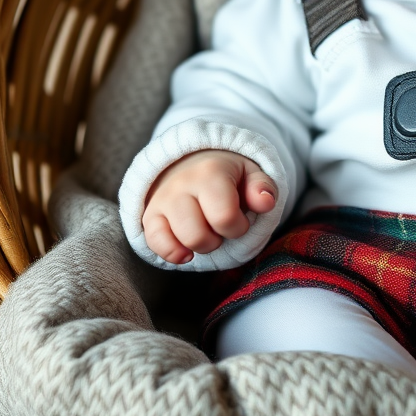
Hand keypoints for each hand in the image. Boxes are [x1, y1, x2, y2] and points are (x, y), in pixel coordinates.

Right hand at [142, 149, 276, 263]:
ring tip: (207, 231)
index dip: (238, 227)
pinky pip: (155, 244)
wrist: (193, 162)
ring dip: (200, 246)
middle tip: (222, 226)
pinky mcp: (150, 214)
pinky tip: (187, 248)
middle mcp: (182, 184)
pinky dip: (173, 252)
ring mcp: (162, 199)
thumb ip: (263, 187)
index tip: (240, 219)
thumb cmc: (228, 175)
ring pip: (180, 242)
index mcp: (211, 171)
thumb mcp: (251, 174)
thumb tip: (265, 202)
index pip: (224, 217)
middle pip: (198, 235)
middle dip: (218, 239)